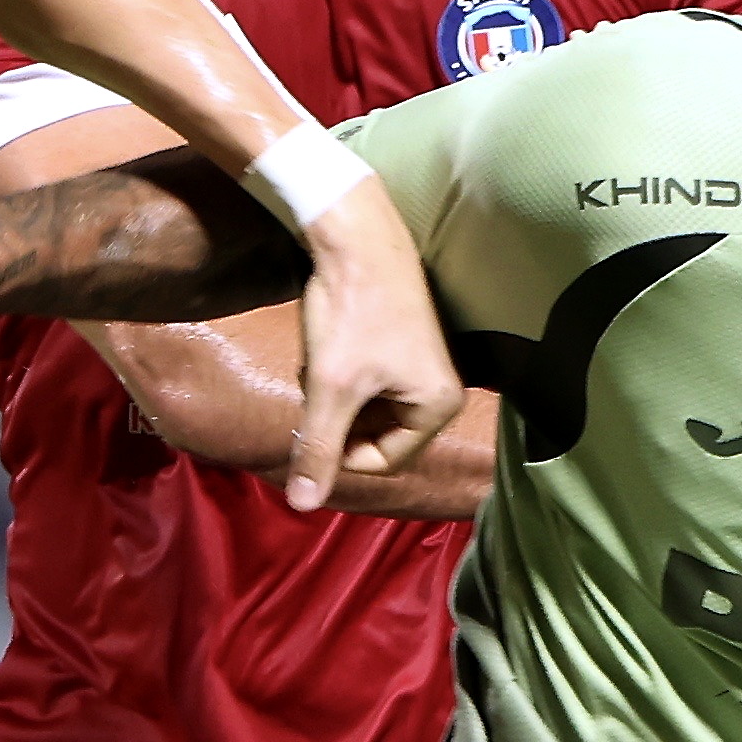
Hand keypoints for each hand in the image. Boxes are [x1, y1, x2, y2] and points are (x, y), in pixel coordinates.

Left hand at [276, 179, 464, 515]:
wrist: (355, 236)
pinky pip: (365, 384)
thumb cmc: (352, 312)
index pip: (382, 462)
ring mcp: (421, 367)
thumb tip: (302, 506)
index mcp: (438, 407)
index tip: (310, 422)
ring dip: (333, 397)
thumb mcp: (332, 388)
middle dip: (336, 418)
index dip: (339, 452)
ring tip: (321, 361)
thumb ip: (319, 448)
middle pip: (374, 436)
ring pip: (363, 410)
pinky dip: (339, 375)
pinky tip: (326, 347)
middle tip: (315, 385)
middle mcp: (438, 392)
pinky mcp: (400, 347)